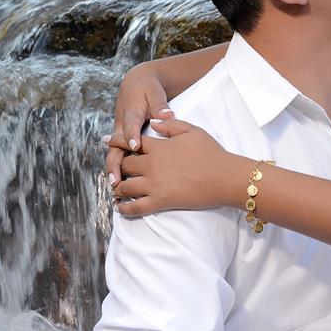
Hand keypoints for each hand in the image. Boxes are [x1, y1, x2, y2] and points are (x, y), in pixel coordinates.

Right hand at [102, 63, 175, 187]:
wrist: (136, 83)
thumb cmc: (147, 89)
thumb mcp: (154, 92)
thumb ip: (159, 104)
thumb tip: (166, 114)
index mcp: (132, 113)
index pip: (131, 126)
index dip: (132, 136)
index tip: (136, 146)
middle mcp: (123, 126)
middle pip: (116, 148)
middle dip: (115, 165)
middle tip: (116, 181)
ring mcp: (121, 134)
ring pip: (115, 155)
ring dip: (115, 172)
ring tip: (116, 191)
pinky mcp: (123, 140)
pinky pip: (120, 157)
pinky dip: (119, 171)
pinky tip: (123, 187)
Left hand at [112, 119, 241, 216]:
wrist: (223, 176)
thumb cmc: (211, 152)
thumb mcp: (192, 131)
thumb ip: (170, 126)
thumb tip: (153, 123)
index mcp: (158, 147)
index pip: (132, 142)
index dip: (117, 142)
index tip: (106, 141)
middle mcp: (151, 165)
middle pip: (125, 164)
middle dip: (118, 166)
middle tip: (115, 169)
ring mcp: (154, 184)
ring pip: (125, 186)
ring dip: (118, 187)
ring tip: (115, 189)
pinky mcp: (159, 201)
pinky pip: (135, 207)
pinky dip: (124, 208)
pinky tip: (120, 207)